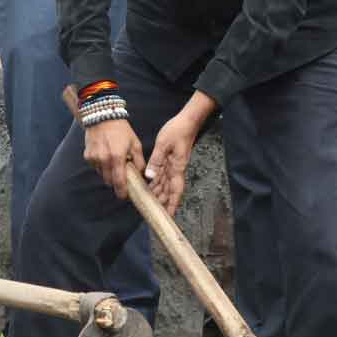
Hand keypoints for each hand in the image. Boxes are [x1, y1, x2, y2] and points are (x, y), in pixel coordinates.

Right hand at [83, 118, 145, 200]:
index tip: (124, 196)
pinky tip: (106, 155)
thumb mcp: (135, 144)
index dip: (122, 192)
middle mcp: (104, 159)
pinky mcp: (87, 156)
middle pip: (109, 181)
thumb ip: (139, 161)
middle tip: (122, 177)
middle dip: (115, 182)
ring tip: (114, 162)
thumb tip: (142, 174)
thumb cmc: (121, 130)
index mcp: (117, 157)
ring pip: (102, 174)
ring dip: (108, 173)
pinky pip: (96, 167)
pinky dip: (101, 165)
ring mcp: (94, 158)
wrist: (103, 116)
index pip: (119, 181)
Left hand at [143, 94, 215, 214]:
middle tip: (154, 214)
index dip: (173, 204)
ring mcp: (174, 166)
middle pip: (170, 191)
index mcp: (177, 167)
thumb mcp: (163, 144)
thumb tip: (149, 177)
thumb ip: (156, 161)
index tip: (169, 215)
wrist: (187, 121)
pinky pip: (164, 175)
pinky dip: (157, 182)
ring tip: (150, 204)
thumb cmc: (177, 131)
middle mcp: (177, 169)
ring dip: (159, 194)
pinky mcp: (171, 161)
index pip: (175, 190)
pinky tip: (150, 187)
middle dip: (164, 203)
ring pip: (166, 184)